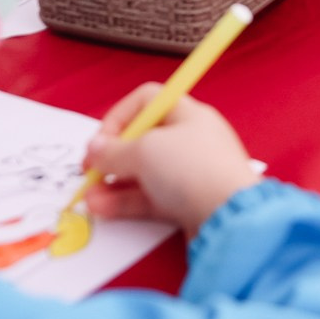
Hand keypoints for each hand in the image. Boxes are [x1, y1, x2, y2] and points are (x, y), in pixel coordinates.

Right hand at [84, 88, 258, 235]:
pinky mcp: (188, 203)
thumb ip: (114, 150)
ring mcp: (190, 173)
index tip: (101, 141)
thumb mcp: (145, 151)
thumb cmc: (192, 170)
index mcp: (188, 115)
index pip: (147, 101)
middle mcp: (190, 140)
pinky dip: (126, 202)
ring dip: (113, 183)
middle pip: (142, 140)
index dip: (119, 116)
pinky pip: (151, 197)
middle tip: (89, 172)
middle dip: (111, 156)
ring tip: (89, 198)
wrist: (230, 218)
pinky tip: (103, 209)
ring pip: (144, 173)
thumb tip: (95, 149)